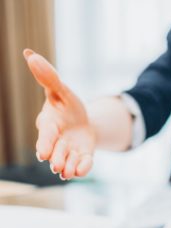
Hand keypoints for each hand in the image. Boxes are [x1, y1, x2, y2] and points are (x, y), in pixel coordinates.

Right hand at [23, 49, 95, 179]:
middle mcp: (56, 143)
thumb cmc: (67, 105)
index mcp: (49, 125)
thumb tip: (29, 54)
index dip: (44, 144)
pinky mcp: (82, 159)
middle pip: (55, 153)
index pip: (45, 135)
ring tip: (69, 172)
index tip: (42, 153)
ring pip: (67, 163)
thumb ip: (48, 77)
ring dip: (68, 168)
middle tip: (58, 165)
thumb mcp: (61, 91)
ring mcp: (69, 153)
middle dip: (56, 159)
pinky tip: (82, 169)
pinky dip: (83, 169)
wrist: (83, 122)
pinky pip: (82, 166)